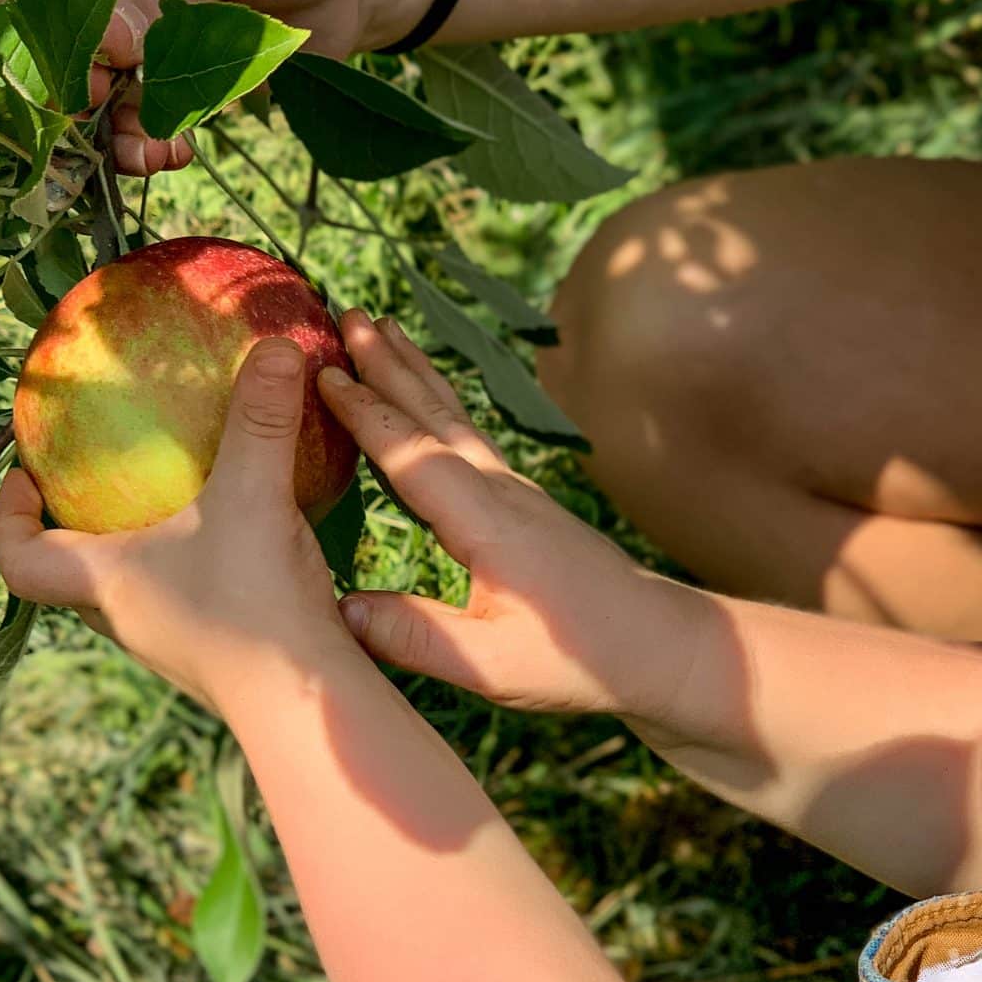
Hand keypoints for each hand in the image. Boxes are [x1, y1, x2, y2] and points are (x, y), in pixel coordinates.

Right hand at [0, 0, 452, 174]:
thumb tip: (105, 43)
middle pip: (3, 4)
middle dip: (29, 63)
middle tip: (68, 99)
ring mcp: (110, 4)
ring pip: (59, 69)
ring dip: (87, 114)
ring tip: (138, 137)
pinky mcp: (148, 62)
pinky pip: (117, 109)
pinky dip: (136, 136)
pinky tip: (167, 148)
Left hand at [0, 339, 350, 711]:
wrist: (308, 705)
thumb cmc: (254, 606)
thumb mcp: (253, 495)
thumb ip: (259, 419)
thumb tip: (274, 346)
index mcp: (104, 582)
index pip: (18, 559)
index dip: (5, 519)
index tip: (22, 477)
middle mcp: (125, 618)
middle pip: (69, 573)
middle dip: (74, 525)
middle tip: (96, 476)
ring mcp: (170, 643)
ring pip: (129, 590)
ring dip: (135, 547)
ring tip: (169, 498)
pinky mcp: (216, 654)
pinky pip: (185, 600)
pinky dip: (195, 565)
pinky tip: (241, 534)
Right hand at [320, 313, 658, 715]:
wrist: (659, 647)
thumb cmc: (580, 660)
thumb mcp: (490, 668)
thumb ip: (414, 636)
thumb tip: (339, 607)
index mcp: (486, 525)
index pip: (412, 455)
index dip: (365, 413)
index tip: (322, 371)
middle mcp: (500, 493)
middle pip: (434, 414)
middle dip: (388, 363)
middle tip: (347, 313)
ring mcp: (516, 492)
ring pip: (455, 418)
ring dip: (415, 372)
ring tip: (386, 328)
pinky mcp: (525, 504)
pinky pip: (469, 438)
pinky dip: (439, 406)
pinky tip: (429, 403)